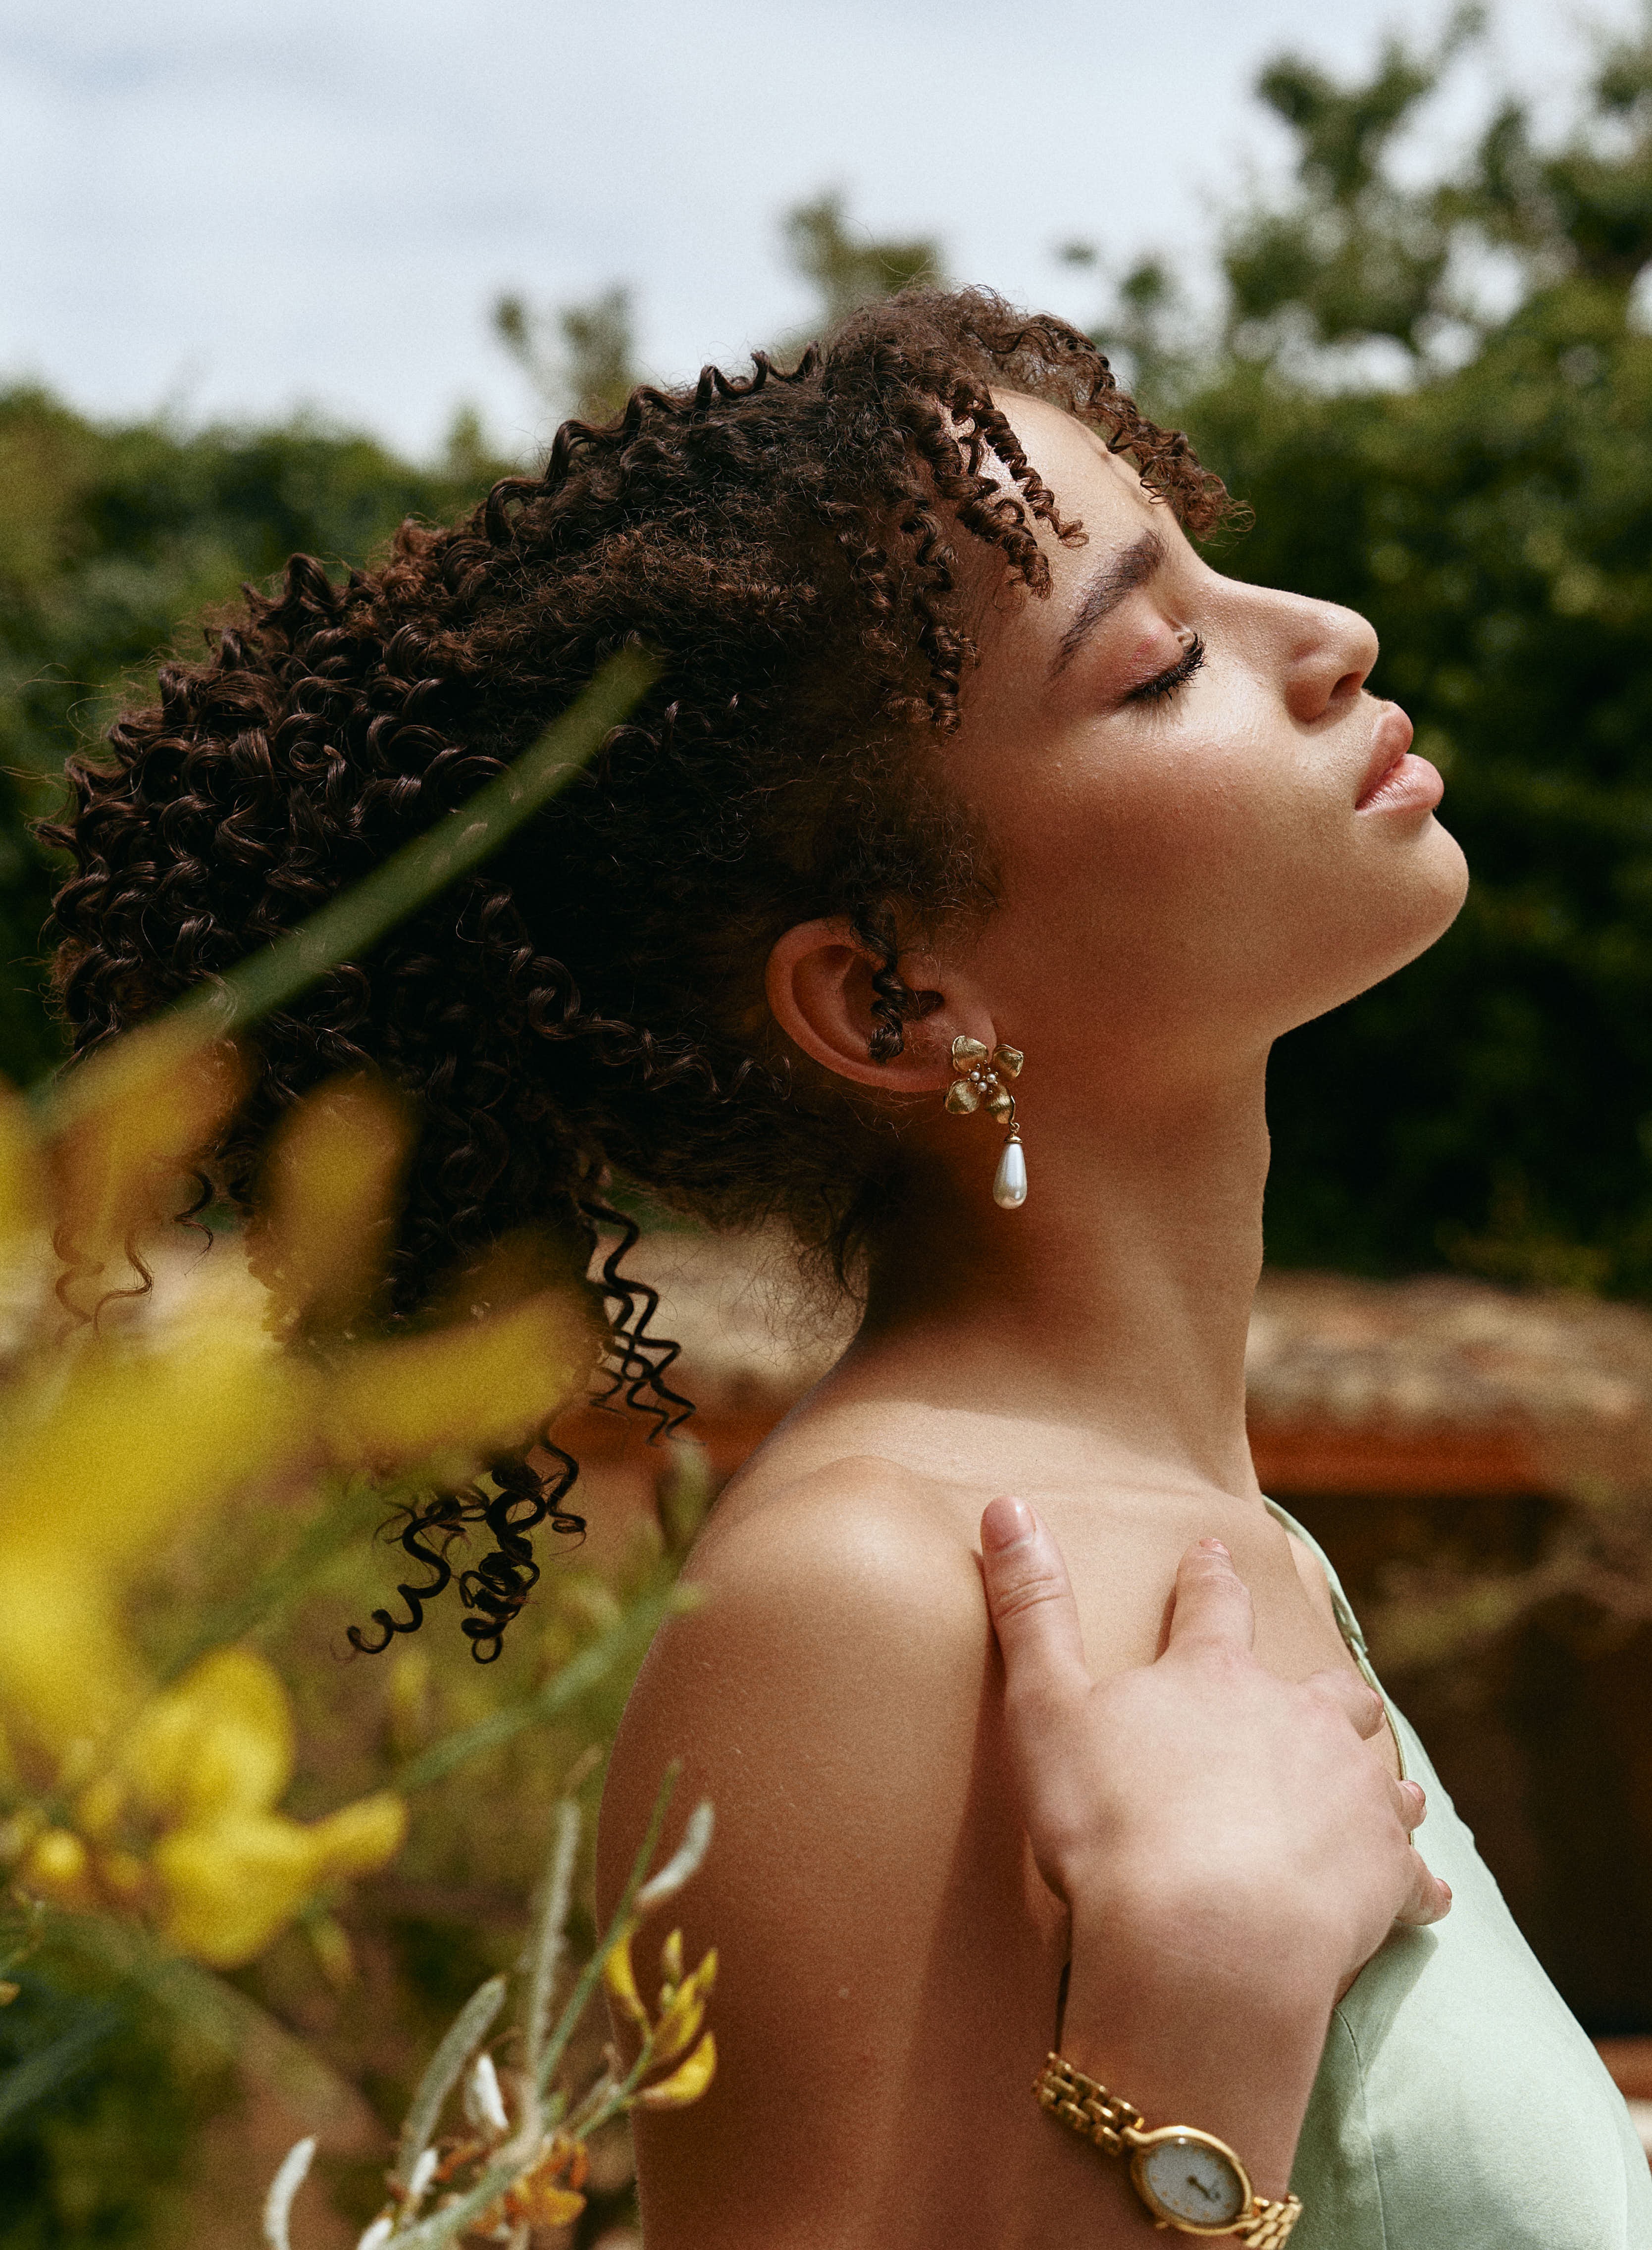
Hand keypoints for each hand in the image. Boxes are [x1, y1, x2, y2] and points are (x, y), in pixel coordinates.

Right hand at [978, 1497, 1449, 2192]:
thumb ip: (1032, 1611)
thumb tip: (1007, 1507)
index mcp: (1214, 1677)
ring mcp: (1350, 1796)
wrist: (1205, 1941)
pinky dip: (1417, 1881)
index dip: (1208, 1579)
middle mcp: (1296, 1719)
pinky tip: (1426, 1892)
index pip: (1212, 1606)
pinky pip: (1415, 1876)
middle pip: (1326, 1689)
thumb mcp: (1045, 1710)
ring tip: (1388, 1790)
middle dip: (1325, 1690)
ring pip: (1382, 1774)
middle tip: (1323, 1694)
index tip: (1214, 1554)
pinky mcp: (1384, 1874)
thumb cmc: (1113, 1827)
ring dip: (1378, 1780)